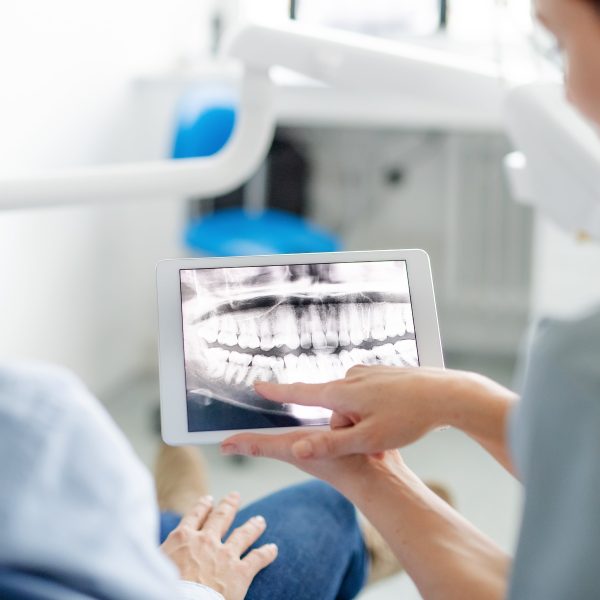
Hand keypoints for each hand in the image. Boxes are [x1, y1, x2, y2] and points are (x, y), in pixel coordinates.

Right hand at [160, 492, 277, 599]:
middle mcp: (206, 541)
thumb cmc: (162, 588)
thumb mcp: (156, 564)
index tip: (209, 499)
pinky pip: (257, 558)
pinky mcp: (240, 572)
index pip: (194, 516)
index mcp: (183, 538)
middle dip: (229, 505)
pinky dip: (267, 553)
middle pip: (221, 517)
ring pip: (243, 534)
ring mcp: (225, 555)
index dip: (203, 506)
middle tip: (235, 496)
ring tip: (260, 520)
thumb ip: (165, 553)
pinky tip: (273, 549)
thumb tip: (162, 552)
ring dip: (253, 526)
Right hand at [222, 365, 513, 460]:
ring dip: (366, 421)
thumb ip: (331, 444)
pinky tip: (398, 414)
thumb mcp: (368, 439)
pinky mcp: (382, 373)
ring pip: (353, 406)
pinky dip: (378, 411)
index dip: (277, 391)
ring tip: (393, 427)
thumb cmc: (408, 417)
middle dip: (349, 429)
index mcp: (343, 392)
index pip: (301, 392)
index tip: (257, 385)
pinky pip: (369, 398)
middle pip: (335, 411)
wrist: (447, 393)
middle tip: (378, 439)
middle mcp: (351, 377)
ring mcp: (368, 373)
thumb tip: (298, 448)